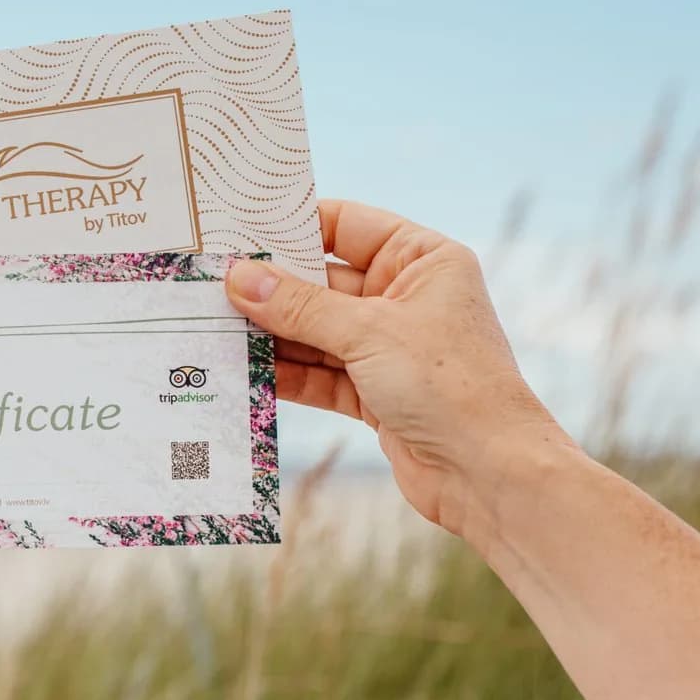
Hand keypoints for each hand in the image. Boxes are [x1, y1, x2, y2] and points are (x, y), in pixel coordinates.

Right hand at [225, 200, 571, 544]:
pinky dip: (286, 373)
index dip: (294, 226)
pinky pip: (319, 373)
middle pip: (322, 281)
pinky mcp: (375, 392)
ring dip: (271, 334)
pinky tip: (243, 370)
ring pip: (315, 331)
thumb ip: (299, 306)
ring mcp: (389, 347)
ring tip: (214, 327)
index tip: (238, 228)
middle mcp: (406, 297)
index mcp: (422, 260)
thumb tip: (239, 277)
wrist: (489, 473)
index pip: (346, 225)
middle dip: (271, 287)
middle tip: (210, 284)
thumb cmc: (448, 384)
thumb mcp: (367, 333)